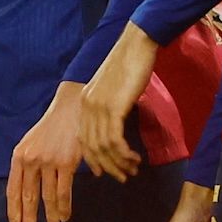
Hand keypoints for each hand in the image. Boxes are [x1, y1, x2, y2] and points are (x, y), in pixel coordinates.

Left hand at [9, 82, 86, 221]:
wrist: (71, 109)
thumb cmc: (50, 128)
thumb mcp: (30, 143)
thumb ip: (25, 164)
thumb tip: (24, 190)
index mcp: (18, 157)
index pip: (12, 189)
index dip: (13, 209)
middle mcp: (30, 160)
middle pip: (27, 196)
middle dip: (28, 217)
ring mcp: (48, 162)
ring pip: (47, 196)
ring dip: (50, 215)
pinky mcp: (66, 163)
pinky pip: (63, 191)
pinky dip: (64, 206)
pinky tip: (64, 216)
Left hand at [78, 25, 156, 178]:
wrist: (138, 44)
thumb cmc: (132, 65)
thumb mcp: (115, 90)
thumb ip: (112, 108)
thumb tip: (117, 126)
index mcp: (84, 102)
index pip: (83, 140)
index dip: (94, 160)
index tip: (105, 172)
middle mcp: (87, 106)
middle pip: (92, 148)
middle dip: (108, 166)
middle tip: (124, 177)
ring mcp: (98, 107)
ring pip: (104, 147)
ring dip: (119, 163)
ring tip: (133, 171)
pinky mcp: (113, 107)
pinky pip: (114, 140)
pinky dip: (124, 154)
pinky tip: (135, 159)